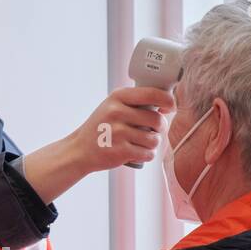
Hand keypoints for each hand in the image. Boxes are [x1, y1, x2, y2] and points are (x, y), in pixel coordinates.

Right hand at [21, 87, 174, 203]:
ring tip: (142, 143)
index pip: (153, 93)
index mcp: (118, 97)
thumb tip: (168, 101)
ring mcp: (117, 132)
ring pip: (154, 140)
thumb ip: (135, 101)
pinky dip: (147, 155)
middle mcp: (117, 112)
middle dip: (159, 128)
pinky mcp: (119, 151)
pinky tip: (139, 153)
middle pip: (157, 120)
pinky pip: (147, 154)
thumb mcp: (113, 105)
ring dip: (153, 144)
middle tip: (152, 131)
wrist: (80, 149)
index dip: (168, 101)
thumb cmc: (102, 127)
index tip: (170, 108)